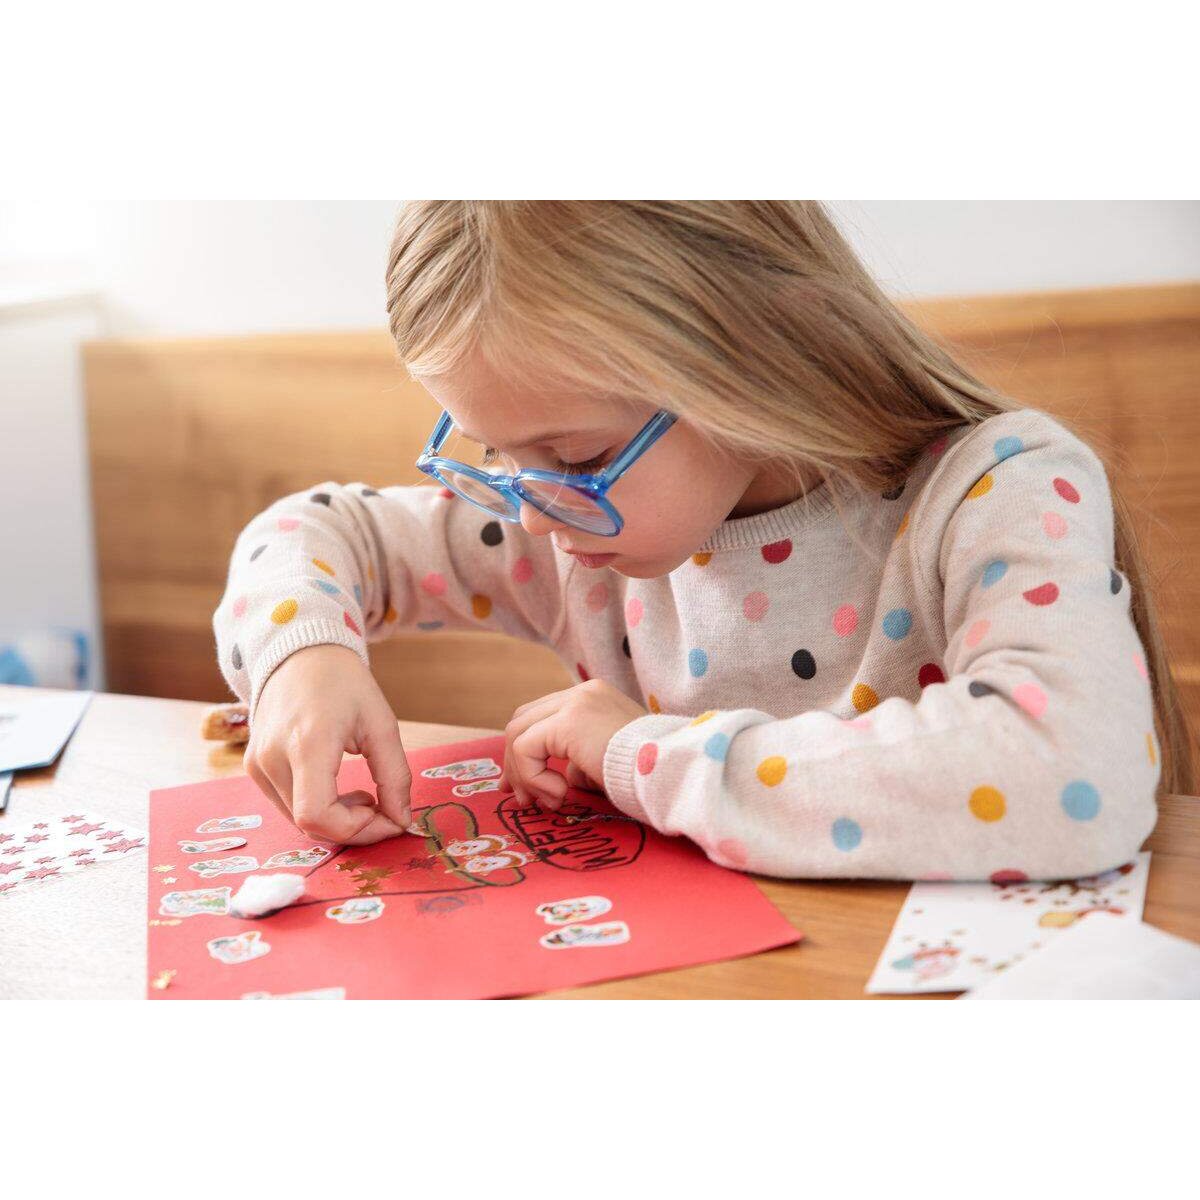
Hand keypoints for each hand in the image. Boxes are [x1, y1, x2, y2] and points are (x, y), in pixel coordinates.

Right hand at [246, 644, 411, 844]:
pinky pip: (288, 807)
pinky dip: (318, 810)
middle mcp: (273, 758)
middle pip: (311, 824)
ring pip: (299, 821)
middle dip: (354, 828)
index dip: (357, 830)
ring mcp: (257, 764)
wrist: (300, 653)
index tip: (388, 818)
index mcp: (307, 742)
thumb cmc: (344, 683)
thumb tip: (401, 820)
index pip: (318, 816)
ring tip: (362, 794)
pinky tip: (337, 788)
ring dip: (337, 820)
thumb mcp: (381, 723)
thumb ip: (394, 775)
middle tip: (382, 808)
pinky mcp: (254, 767)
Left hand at [500, 679, 646, 809]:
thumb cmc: (650, 773)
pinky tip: (560, 795)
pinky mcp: (568, 721)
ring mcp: (574, 702)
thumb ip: (579, 762)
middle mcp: (581, 692)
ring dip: (523, 774)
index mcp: (592, 697)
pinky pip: (526, 748)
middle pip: (522, 720)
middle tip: (520, 799)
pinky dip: (532, 777)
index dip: (524, 752)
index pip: (541, 716)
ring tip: (547, 802)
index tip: (523, 788)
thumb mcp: (607, 761)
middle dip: (514, 763)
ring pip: (517, 733)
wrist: (674, 771)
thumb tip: (558, 779)